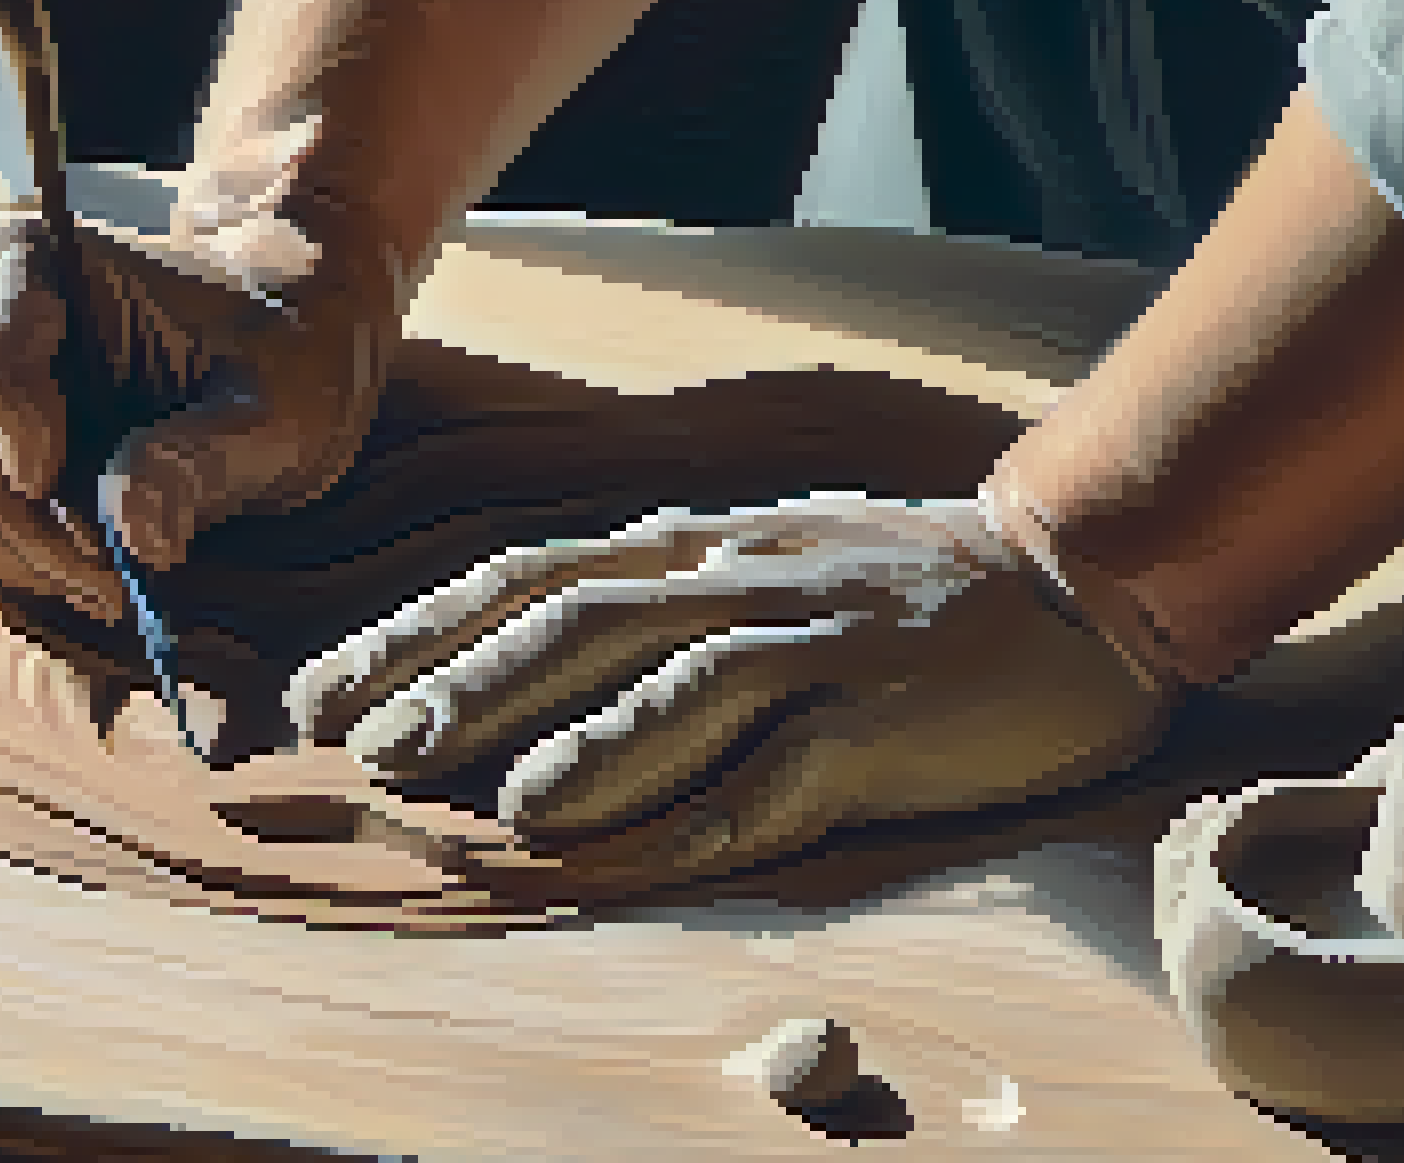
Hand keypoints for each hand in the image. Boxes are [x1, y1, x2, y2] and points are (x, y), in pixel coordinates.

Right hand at [0, 193, 396, 627]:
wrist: (267, 360)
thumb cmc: (273, 362)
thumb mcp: (267, 413)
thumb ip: (201, 461)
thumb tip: (138, 536)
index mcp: (28, 251)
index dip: (18, 441)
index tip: (83, 509)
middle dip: (27, 524)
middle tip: (114, 580)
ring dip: (25, 549)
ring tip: (115, 581)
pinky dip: (17, 551)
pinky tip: (89, 567)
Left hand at [286, 492, 1176, 892]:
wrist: (1083, 576)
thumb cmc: (892, 589)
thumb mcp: (756, 566)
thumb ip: (650, 612)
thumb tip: (508, 680)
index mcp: (698, 544)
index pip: (530, 576)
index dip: (417, 633)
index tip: (320, 695)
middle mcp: (744, 575)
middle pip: (582, 619)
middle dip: (465, 687)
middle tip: (369, 752)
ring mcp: (823, 639)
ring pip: (683, 682)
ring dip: (581, 745)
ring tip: (496, 807)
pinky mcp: (894, 711)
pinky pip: (792, 771)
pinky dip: (710, 814)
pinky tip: (638, 859)